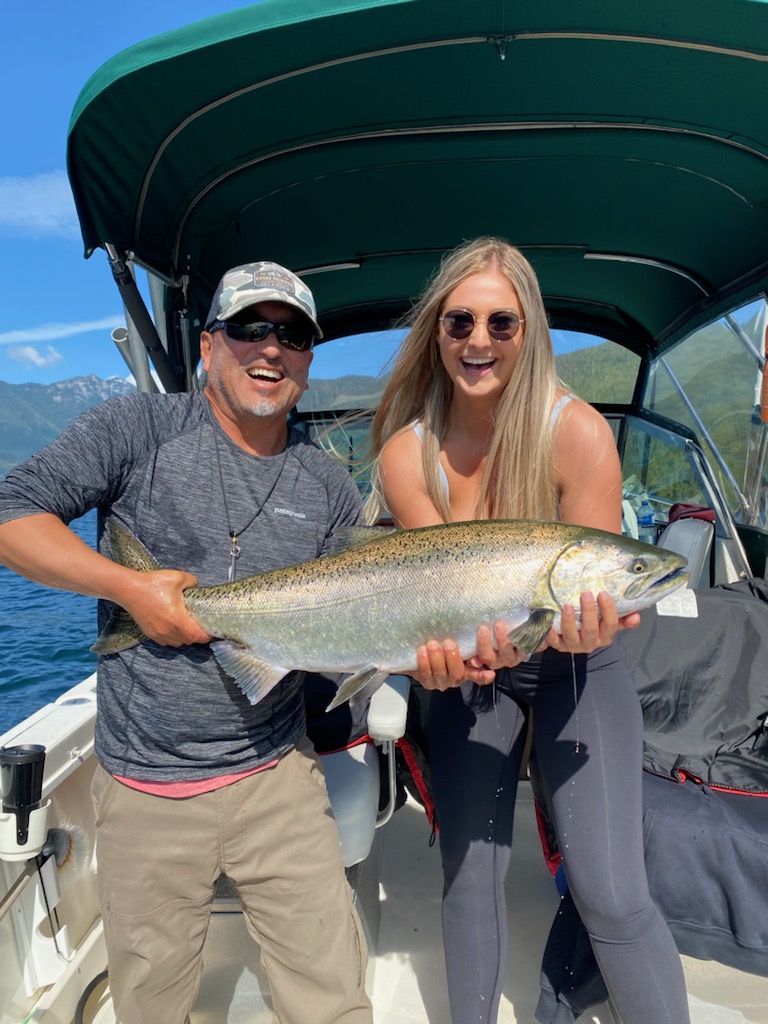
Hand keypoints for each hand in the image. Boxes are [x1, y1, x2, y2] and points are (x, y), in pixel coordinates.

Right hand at [121, 569, 213, 646]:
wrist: (128, 589)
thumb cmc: (152, 583)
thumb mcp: (178, 577)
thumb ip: (192, 582)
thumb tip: (196, 587)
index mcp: (178, 619)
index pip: (198, 636)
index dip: (207, 635)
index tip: (211, 629)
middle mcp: (168, 631)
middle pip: (189, 641)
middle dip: (197, 635)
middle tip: (200, 624)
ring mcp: (158, 634)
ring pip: (177, 643)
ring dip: (184, 637)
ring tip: (187, 626)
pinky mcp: (150, 633)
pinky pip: (166, 642)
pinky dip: (173, 638)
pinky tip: (173, 626)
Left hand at [412, 621, 526, 690]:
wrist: (421, 645)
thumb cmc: (442, 640)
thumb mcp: (456, 640)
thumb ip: (467, 647)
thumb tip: (475, 658)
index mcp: (467, 669)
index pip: (478, 675)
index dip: (484, 676)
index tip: (490, 673)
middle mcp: (456, 678)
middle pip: (457, 673)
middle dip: (453, 658)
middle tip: (449, 643)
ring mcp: (441, 681)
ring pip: (441, 674)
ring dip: (436, 658)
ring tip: (432, 644)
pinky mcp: (427, 682)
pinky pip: (426, 674)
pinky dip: (424, 663)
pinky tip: (422, 651)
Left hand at [543, 591, 639, 654]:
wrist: (574, 640)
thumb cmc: (594, 626)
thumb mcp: (608, 624)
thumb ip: (623, 619)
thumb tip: (637, 615)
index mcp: (605, 636)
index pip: (611, 624)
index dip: (608, 610)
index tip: (603, 593)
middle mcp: (590, 643)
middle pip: (591, 629)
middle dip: (589, 612)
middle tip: (586, 594)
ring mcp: (573, 645)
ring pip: (572, 635)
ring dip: (569, 621)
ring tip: (567, 605)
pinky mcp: (559, 645)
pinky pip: (553, 641)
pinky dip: (550, 633)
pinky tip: (548, 623)